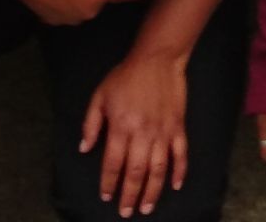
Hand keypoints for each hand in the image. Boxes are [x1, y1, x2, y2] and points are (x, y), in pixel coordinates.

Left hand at [79, 42, 193, 213]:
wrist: (156, 59)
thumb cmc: (125, 77)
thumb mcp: (100, 96)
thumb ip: (91, 124)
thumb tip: (84, 148)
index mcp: (121, 126)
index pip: (113, 163)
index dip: (109, 183)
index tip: (106, 196)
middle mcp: (142, 133)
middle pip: (136, 172)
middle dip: (130, 195)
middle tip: (126, 211)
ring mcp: (163, 132)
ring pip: (158, 169)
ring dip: (152, 191)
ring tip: (146, 208)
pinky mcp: (178, 127)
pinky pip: (181, 154)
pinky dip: (179, 171)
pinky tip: (176, 185)